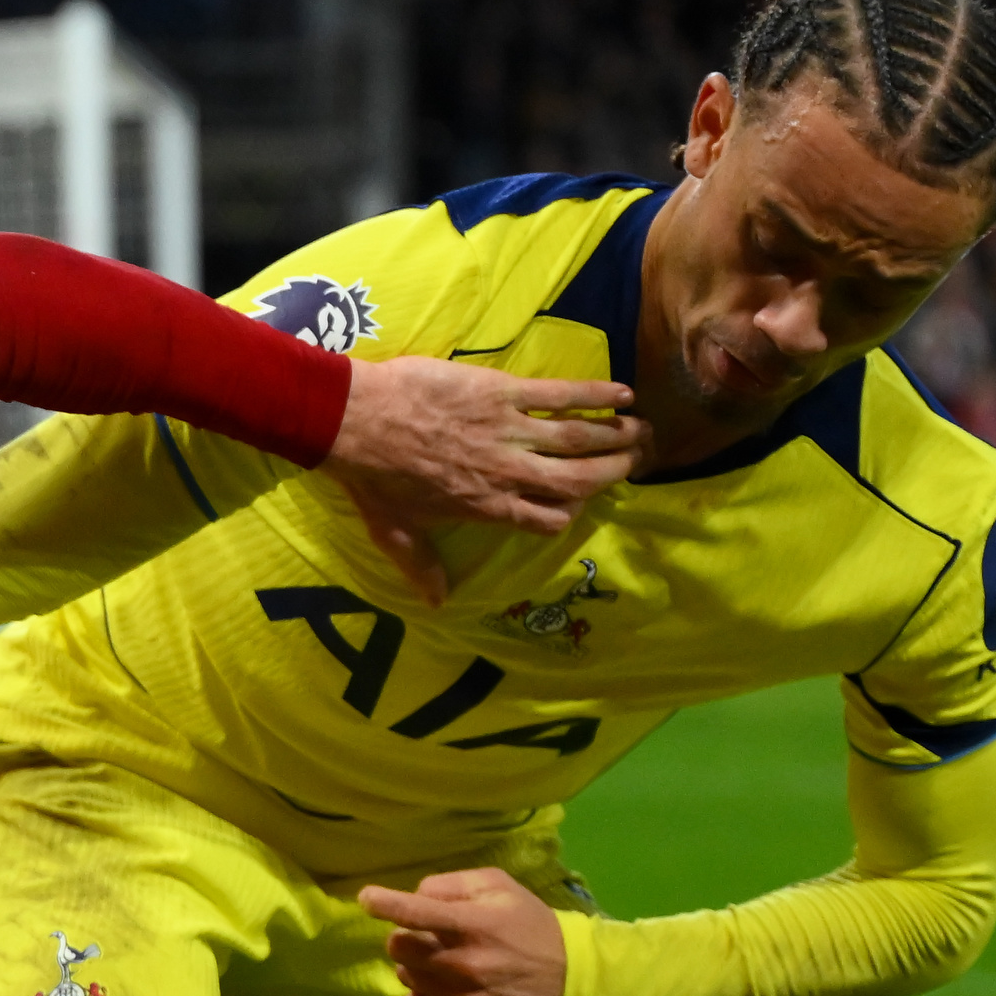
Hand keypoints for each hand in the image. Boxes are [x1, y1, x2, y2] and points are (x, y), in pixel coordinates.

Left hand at [325, 355, 643, 537]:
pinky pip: (559, 395)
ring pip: (577, 439)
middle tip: (635, 460)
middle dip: (612, 471)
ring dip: (614, 435)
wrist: (354, 421)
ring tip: (641, 430)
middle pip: (577, 480)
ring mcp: (509, 432)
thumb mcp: (394, 532)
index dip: (571, 512)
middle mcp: (507, 474)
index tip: (582, 502)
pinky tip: (621, 394)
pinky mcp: (503, 394)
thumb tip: (437, 601)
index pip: (548, 520)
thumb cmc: (371, 478)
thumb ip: (422, 566)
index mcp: (487, 508)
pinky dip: (594, 396)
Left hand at [359, 867, 568, 995]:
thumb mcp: (499, 887)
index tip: (367, 898)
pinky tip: (439, 990)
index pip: (418, 913)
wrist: (569, 975)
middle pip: (399, 948)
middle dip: (406, 936)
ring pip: (406, 978)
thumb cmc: (529, 923)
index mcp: (475, 925)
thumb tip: (416, 894)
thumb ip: (453, 884)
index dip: (386, 903)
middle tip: (428, 936)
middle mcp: (466, 965)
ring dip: (415, 966)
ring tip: (443, 962)